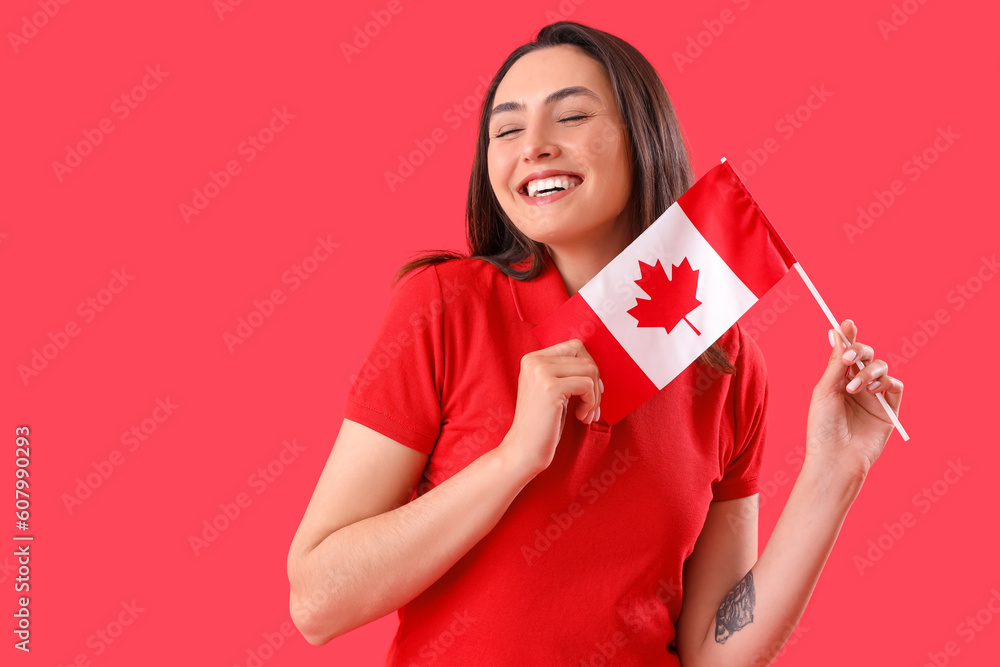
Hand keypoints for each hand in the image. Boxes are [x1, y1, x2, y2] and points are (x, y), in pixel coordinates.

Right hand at [500, 338, 602, 476]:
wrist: (524, 450)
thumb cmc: (542, 423)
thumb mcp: (551, 389)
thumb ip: (565, 372)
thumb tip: (595, 363)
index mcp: (533, 359)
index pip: (575, 346)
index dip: (588, 368)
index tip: (589, 390)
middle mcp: (534, 361)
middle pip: (585, 357)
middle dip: (595, 382)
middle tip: (591, 405)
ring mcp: (541, 373)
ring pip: (589, 370)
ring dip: (595, 396)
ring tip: (585, 414)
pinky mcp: (551, 388)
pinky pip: (588, 385)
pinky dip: (591, 403)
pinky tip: (581, 417)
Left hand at [804, 319, 903, 483]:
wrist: (835, 458)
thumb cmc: (822, 426)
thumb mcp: (825, 390)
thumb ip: (836, 363)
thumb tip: (837, 332)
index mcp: (837, 380)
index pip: (846, 353)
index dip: (848, 337)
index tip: (847, 323)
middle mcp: (856, 386)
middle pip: (866, 355)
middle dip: (860, 351)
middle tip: (850, 360)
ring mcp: (873, 397)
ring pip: (881, 367)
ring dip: (869, 371)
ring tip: (854, 388)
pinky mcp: (888, 410)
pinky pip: (896, 386)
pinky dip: (886, 382)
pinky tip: (872, 391)